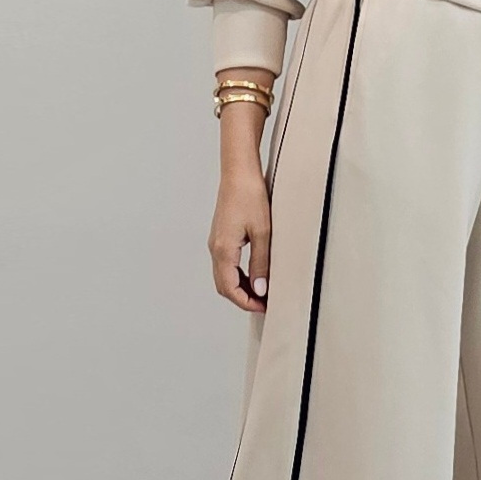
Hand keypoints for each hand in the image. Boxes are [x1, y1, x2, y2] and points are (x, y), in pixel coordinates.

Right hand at [208, 162, 270, 313]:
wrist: (238, 172)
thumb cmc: (250, 196)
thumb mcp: (263, 232)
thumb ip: (261, 263)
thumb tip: (261, 289)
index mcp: (223, 250)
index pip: (230, 289)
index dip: (246, 303)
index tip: (264, 307)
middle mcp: (216, 248)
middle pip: (224, 286)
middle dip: (243, 298)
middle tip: (265, 303)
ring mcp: (217, 242)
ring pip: (224, 275)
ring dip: (241, 287)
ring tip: (263, 291)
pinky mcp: (221, 235)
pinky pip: (226, 263)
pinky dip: (239, 274)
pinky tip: (255, 273)